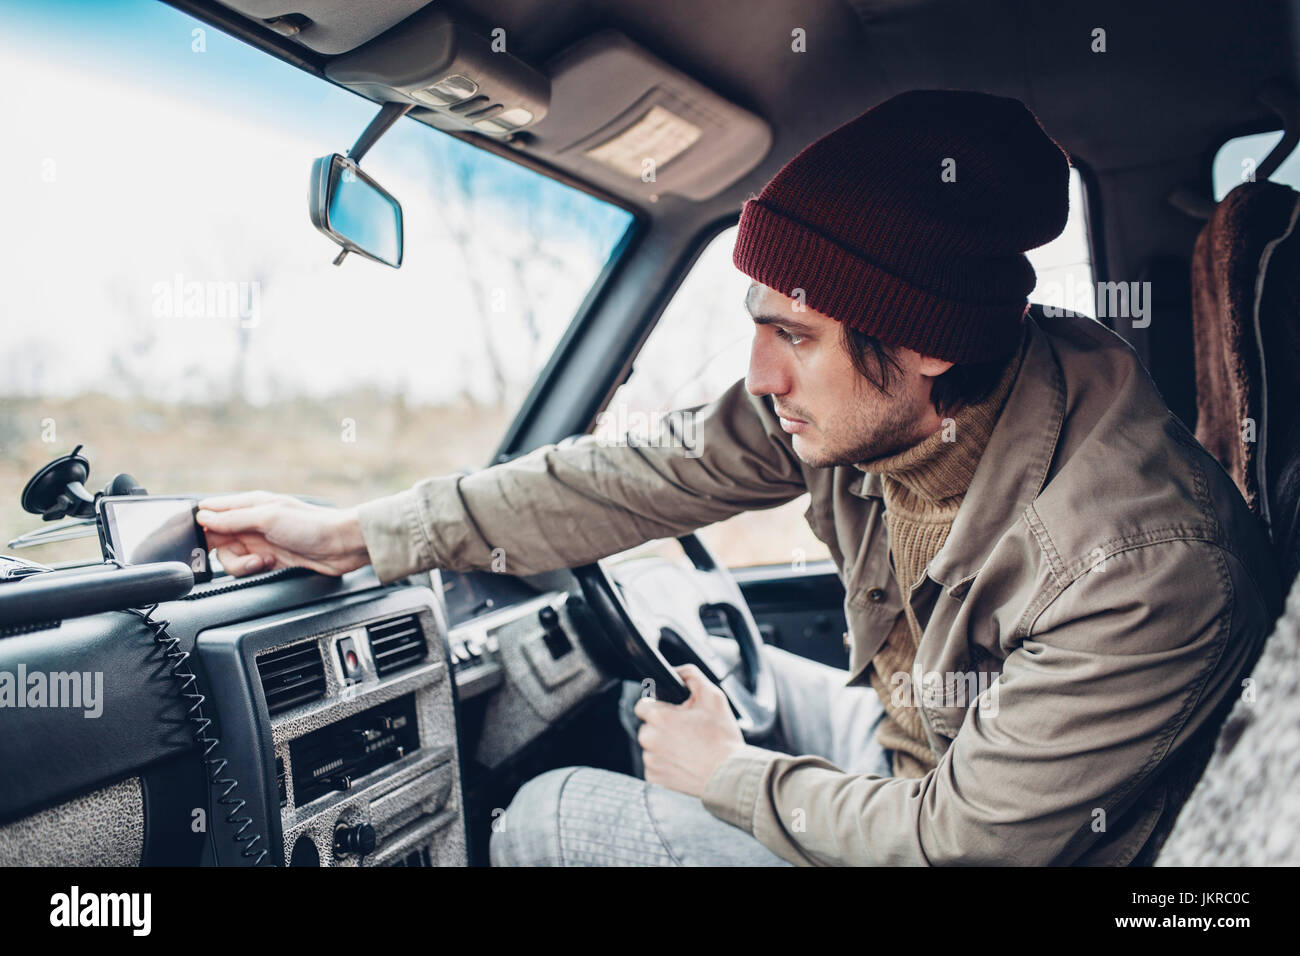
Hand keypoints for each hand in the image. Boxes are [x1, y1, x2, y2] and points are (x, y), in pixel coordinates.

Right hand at [195, 490, 369, 577]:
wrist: (341, 546)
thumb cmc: (310, 525)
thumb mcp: (268, 518)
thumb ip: (233, 518)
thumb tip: (202, 517)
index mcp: (250, 504)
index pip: (212, 511)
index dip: (200, 525)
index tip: (200, 540)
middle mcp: (252, 522)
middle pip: (217, 539)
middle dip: (225, 551)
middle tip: (243, 554)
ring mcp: (260, 541)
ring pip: (231, 557)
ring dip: (242, 564)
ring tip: (263, 561)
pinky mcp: (269, 559)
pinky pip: (247, 568)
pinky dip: (254, 569)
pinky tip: (271, 564)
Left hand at [633, 664, 745, 797]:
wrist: (730, 776)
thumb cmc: (722, 738)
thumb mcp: (713, 696)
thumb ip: (690, 675)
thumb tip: (676, 671)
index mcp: (659, 718)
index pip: (642, 704)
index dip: (659, 706)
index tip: (673, 713)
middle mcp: (649, 740)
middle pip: (647, 726)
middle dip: (663, 726)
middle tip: (686, 731)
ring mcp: (650, 761)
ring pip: (651, 747)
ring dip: (664, 746)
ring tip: (688, 749)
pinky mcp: (654, 779)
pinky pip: (655, 766)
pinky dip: (666, 764)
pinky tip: (684, 763)